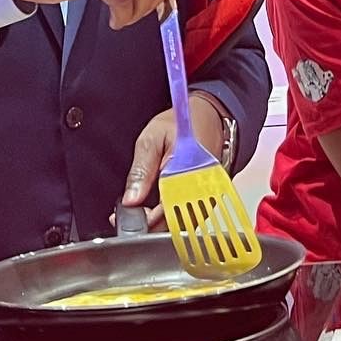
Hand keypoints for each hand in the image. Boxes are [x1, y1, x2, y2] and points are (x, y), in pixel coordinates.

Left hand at [118, 93, 224, 225]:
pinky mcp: (210, 199)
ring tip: (145, 211)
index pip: (168, 208)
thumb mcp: (151, 139)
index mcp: (189, 169)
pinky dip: (174, 217)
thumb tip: (130, 200)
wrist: (209, 116)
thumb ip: (140, 170)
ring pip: (185, 224)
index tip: (131, 214)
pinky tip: (160, 209)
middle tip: (134, 213)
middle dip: (153, 224)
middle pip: (177, 222)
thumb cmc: (181, 124)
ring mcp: (209, 195)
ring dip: (163, 223)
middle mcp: (203, 186)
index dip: (147, 218)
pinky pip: (192, 217)